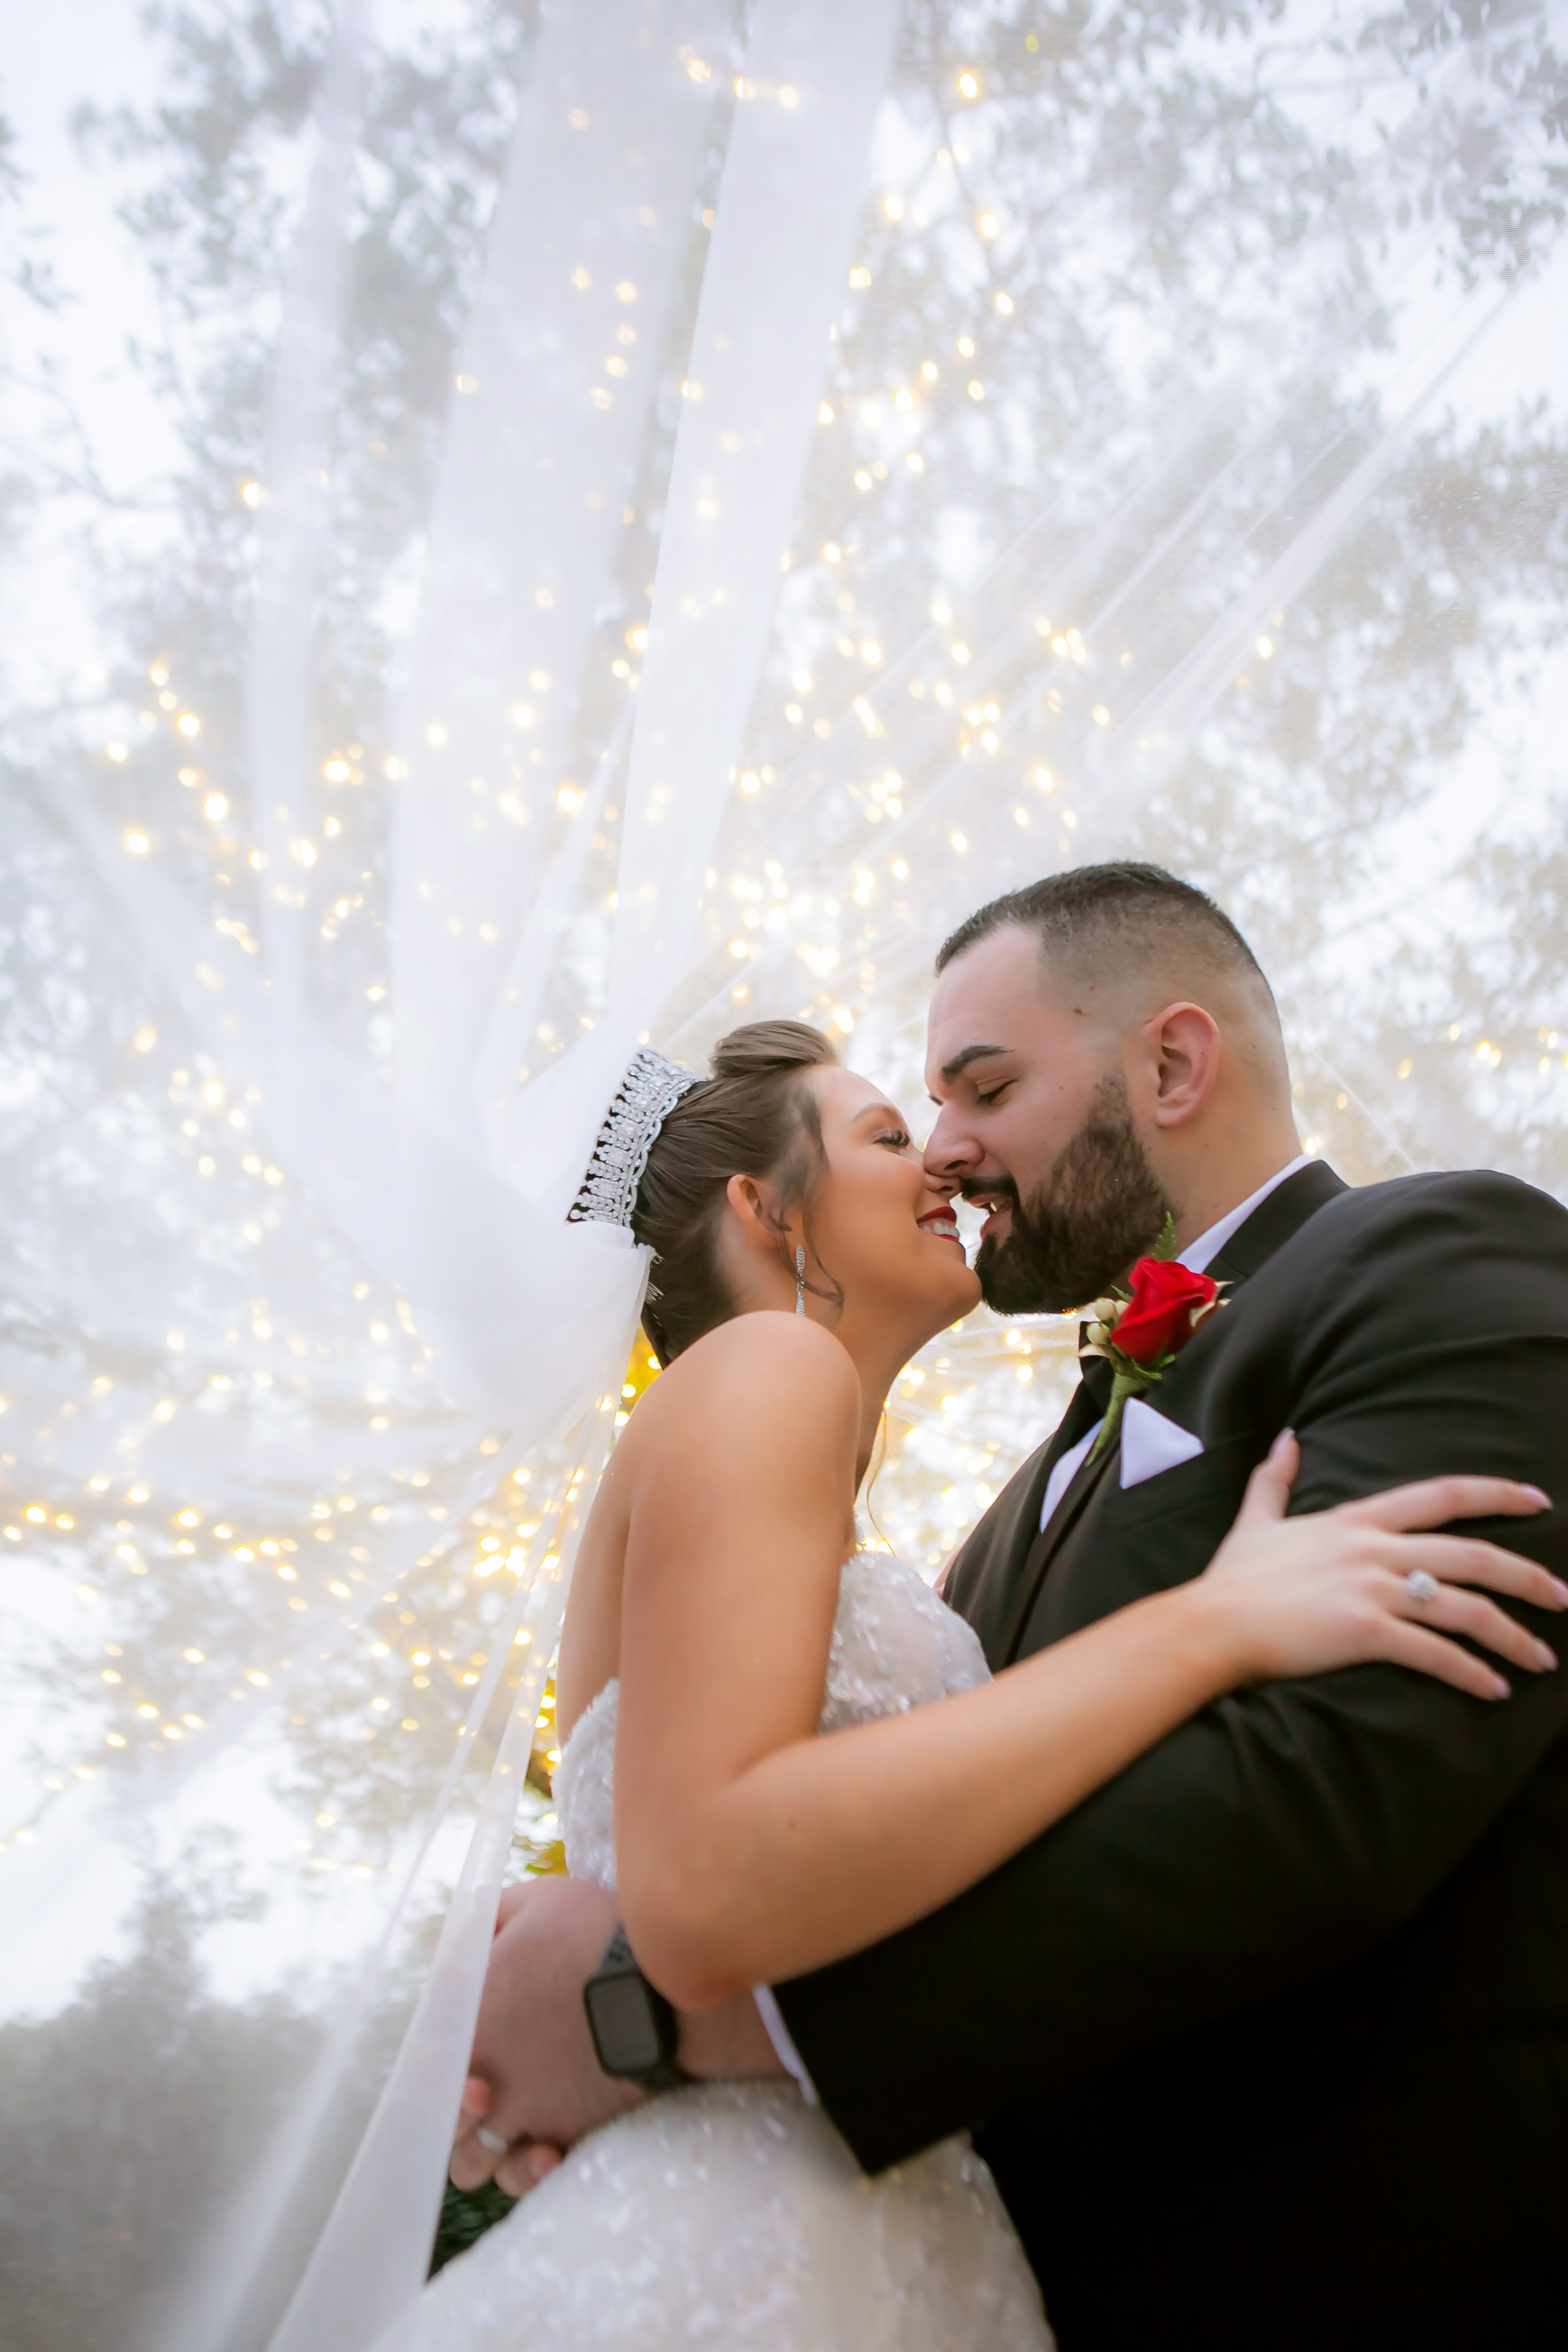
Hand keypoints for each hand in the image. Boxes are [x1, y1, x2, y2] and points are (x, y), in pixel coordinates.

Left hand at [449, 1874, 640, 2198]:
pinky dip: (532, 2168)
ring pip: (477, 2163)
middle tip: (488, 2083)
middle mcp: (485, 2081)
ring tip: (518, 2116)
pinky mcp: (568, 2136)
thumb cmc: (598, 1937)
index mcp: (468, 2023)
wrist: (665, 1986)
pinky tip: (547, 2146)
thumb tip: (473, 1931)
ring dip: (488, 2146)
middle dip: (457, 2110)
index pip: (422, 2059)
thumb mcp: (538, 1900)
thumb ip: (492, 1917)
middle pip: (442, 2124)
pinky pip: (531, 2176)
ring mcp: (525, 2116)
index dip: (435, 2057)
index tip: (464, 2039)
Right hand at [1201, 1433, 1564, 1698]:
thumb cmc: (1232, 1580)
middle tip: (1563, 1595)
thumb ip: (1276, 1479)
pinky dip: (1472, 1673)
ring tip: (1540, 1658)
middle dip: (1527, 1575)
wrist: (1211, 1624)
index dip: (1493, 1493)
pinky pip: (1436, 1654)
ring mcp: (1373, 1589)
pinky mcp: (1367, 1633)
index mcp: (1355, 1521)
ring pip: (1464, 1606)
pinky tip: (1495, 1689)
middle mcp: (1374, 1549)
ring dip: (1511, 1633)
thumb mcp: (1256, 1519)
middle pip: (1471, 1554)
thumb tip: (1287, 1438)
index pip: (1439, 1495)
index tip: (1537, 1498)